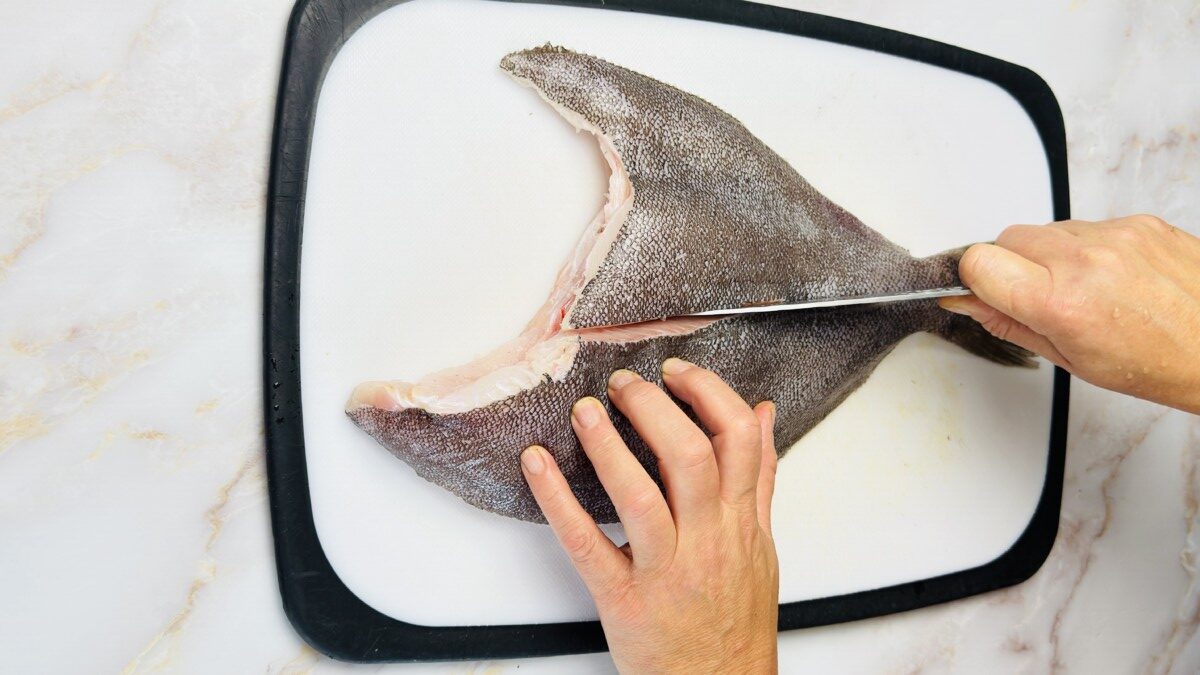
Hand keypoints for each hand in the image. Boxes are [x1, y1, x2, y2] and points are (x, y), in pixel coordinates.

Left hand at [520, 359, 779, 673]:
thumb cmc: (735, 624)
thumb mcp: (761, 546)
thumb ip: (760, 479)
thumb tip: (764, 416)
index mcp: (738, 523)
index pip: (737, 439)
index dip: (707, 393)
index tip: (677, 373)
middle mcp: (707, 542)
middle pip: (689, 457)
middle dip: (654, 408)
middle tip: (623, 385)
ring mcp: (665, 571)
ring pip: (640, 496)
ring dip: (607, 445)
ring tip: (586, 411)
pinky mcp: (624, 600)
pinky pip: (587, 544)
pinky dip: (557, 500)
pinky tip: (537, 466)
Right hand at [940, 215, 1199, 412]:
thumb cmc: (1153, 363)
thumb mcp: (1067, 357)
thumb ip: (1006, 322)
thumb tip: (966, 300)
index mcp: (1061, 302)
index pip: (979, 261)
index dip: (975, 278)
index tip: (982, 290)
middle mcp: (1086, 260)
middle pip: (1008, 237)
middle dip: (1010, 264)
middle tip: (1036, 295)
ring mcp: (1116, 235)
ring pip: (1047, 229)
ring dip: (1050, 254)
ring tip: (1083, 288)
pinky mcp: (1139, 221)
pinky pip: (1087, 224)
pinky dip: (1088, 247)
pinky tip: (1111, 275)